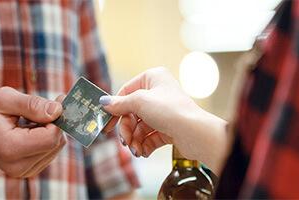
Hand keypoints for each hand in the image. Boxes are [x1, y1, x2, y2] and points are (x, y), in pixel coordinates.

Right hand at [0, 87, 66, 177]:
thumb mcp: (3, 98)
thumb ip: (32, 104)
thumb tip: (58, 110)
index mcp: (10, 149)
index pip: (51, 137)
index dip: (57, 117)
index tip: (57, 100)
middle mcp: (18, 166)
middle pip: (56, 143)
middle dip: (54, 122)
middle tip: (42, 106)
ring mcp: (23, 172)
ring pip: (55, 148)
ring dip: (48, 130)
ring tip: (28, 119)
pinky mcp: (27, 171)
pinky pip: (49, 152)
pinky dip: (44, 137)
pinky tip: (28, 129)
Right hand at [99, 67, 226, 172]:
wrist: (194, 133)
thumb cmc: (171, 110)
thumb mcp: (139, 102)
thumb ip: (119, 103)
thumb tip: (103, 102)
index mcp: (153, 78)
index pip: (125, 92)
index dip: (115, 109)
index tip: (107, 123)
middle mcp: (158, 93)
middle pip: (131, 112)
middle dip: (127, 130)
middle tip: (124, 141)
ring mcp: (163, 111)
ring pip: (139, 127)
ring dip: (134, 140)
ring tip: (135, 150)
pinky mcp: (168, 127)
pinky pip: (149, 136)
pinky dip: (144, 144)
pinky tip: (143, 152)